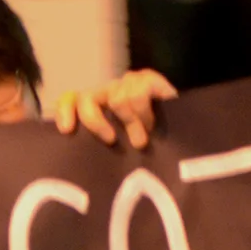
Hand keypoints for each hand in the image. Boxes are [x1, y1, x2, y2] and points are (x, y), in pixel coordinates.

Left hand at [54, 69, 176, 150]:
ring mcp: (129, 83)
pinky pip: (139, 92)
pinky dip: (143, 112)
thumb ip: (100, 151)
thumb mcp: (119, 153)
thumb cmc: (147, 150)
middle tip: (110, 141)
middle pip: (88, 98)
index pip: (71, 100)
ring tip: (141, 141)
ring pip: (117, 98)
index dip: (66, 111)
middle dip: (96, 123)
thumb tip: (79, 170)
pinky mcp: (150, 79)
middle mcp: (109, 93)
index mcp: (96, 107)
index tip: (66, 130)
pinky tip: (151, 124)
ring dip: (131, 123)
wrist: (184, 136)